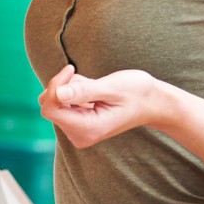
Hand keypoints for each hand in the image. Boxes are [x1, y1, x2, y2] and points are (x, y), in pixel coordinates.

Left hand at [39, 65, 172, 148]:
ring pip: (55, 103)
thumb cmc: (137, 93)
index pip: (51, 108)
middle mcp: (79, 135)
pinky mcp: (78, 126)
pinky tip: (93, 93)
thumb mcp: (112, 87)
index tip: (71, 68)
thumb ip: (85, 91)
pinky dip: (74, 93)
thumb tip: (58, 94)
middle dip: (63, 87)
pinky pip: (63, 105)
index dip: (55, 86)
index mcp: (88, 129)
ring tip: (94, 87)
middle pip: (50, 106)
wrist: (152, 103)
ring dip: (70, 89)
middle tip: (86, 78)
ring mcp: (78, 132)